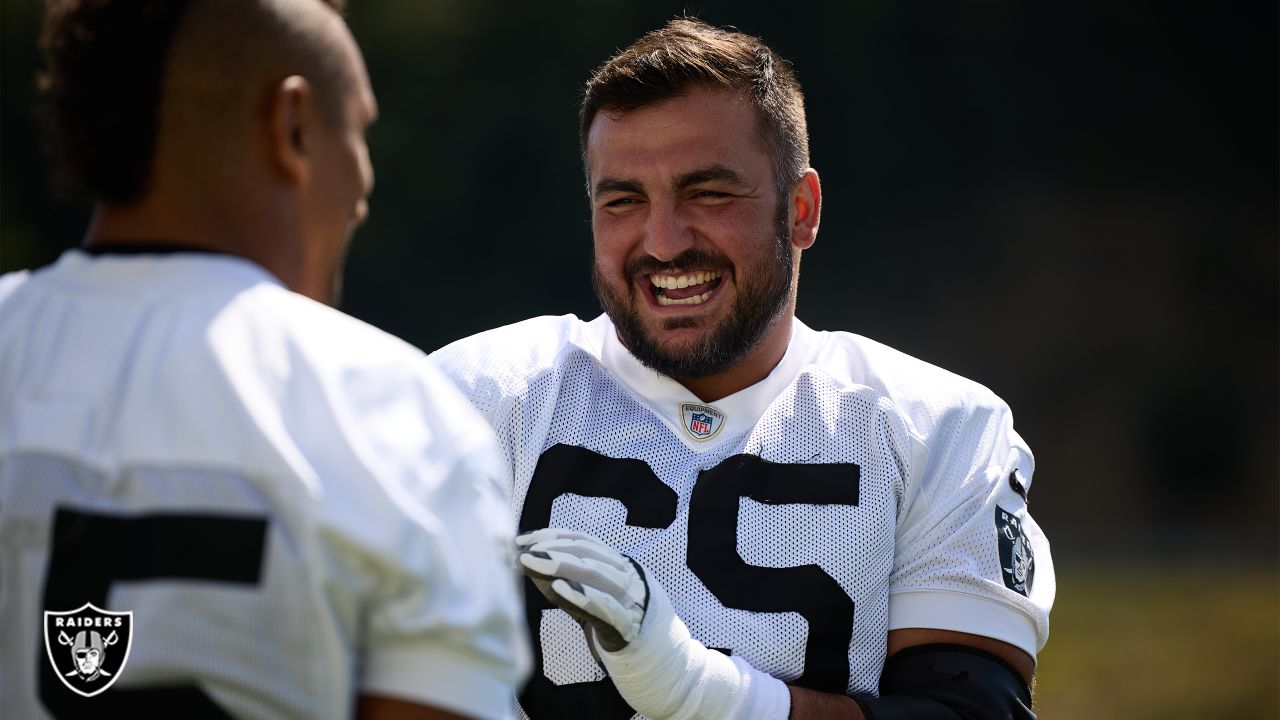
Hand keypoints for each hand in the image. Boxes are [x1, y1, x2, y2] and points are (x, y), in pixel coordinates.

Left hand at [515, 527, 790, 719]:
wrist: (664, 667)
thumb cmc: (620, 629)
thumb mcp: (591, 601)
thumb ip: (565, 583)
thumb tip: (527, 564)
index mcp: (620, 566)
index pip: (584, 540)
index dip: (552, 535)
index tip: (522, 538)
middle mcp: (629, 577)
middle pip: (589, 552)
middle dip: (553, 547)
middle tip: (522, 549)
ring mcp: (632, 600)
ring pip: (597, 574)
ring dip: (562, 565)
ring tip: (534, 562)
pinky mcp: (631, 626)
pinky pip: (605, 607)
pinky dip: (581, 595)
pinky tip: (558, 589)